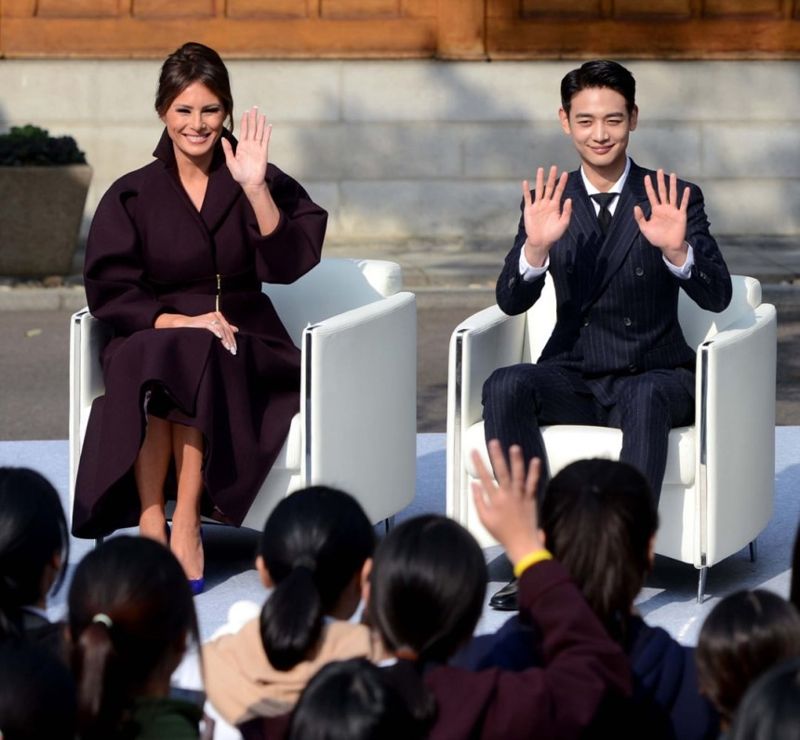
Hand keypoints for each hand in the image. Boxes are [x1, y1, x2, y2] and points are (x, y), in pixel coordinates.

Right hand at [154, 311, 238, 354]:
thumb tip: (236, 329)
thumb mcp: (212, 327)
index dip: (232, 339)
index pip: (228, 329)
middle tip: (233, 350)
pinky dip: (217, 332)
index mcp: (219, 316)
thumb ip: (224, 328)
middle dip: (230, 341)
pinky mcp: (204, 320)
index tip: (234, 348)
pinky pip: (213, 326)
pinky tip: (220, 338)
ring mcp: (210, 317)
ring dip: (225, 339)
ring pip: (221, 329)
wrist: (183, 324)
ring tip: (228, 348)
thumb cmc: (197, 327)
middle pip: (226, 329)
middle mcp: (216, 315)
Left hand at [221, 106, 270, 193]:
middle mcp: (250, 145)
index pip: (244, 130)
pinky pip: (265, 140)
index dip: (245, 121)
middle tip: (254, 108)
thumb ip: (228, 150)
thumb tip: (223, 138)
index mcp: (242, 146)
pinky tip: (268, 125)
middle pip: (252, 128)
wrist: (250, 183)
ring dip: (260, 123)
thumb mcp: (230, 162)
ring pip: (259, 132)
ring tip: (262, 114)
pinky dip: (267, 132)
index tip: (246, 112)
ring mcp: (257, 148)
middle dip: (253, 118)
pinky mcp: (263, 152)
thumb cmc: (240, 174)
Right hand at [471, 440, 545, 564]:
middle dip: (496, 456)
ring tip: (514, 447)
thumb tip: (474, 484)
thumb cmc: (502, 533)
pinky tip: (535, 460)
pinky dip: (534, 472)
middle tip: (493, 442)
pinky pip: (532, 483)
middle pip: (501, 472)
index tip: (473, 451)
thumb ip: (478, 500)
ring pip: (518, 475)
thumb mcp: (484, 519)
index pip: (484, 477)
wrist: (522, 544)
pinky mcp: (530, 499)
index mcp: (495, 500)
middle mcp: (507, 495)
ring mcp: (520, 496)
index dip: (478, 464)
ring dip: (516, 460)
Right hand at [521, 166, 572, 266]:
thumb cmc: (553, 234)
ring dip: (539, 180)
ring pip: (539, 190)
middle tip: (554, 167)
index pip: (559, 191)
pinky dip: (526, 190)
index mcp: (555, 206)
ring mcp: (537, 205)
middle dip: (551, 177)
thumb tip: (569, 199)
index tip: (565, 173)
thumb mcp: (563, 224)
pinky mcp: (529, 209)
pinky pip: (528, 198)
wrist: (541, 242)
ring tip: (540, 170)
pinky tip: (525, 182)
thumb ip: (566, 212)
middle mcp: (546, 203)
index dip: (562, 182)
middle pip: (549, 187)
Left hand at [633, 169, 689, 261]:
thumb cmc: (656, 237)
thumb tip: (636, 207)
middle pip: (662, 191)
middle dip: (661, 181)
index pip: (652, 195)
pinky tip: (686, 189)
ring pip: (673, 195)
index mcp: (656, 210)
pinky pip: (683, 204)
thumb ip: (640, 218)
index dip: (649, 186)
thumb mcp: (645, 228)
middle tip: (660, 170)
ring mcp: (673, 210)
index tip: (647, 177)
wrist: (668, 245)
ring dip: (673, 185)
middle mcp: (664, 208)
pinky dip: (685, 197)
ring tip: (673, 175)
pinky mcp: (681, 215)